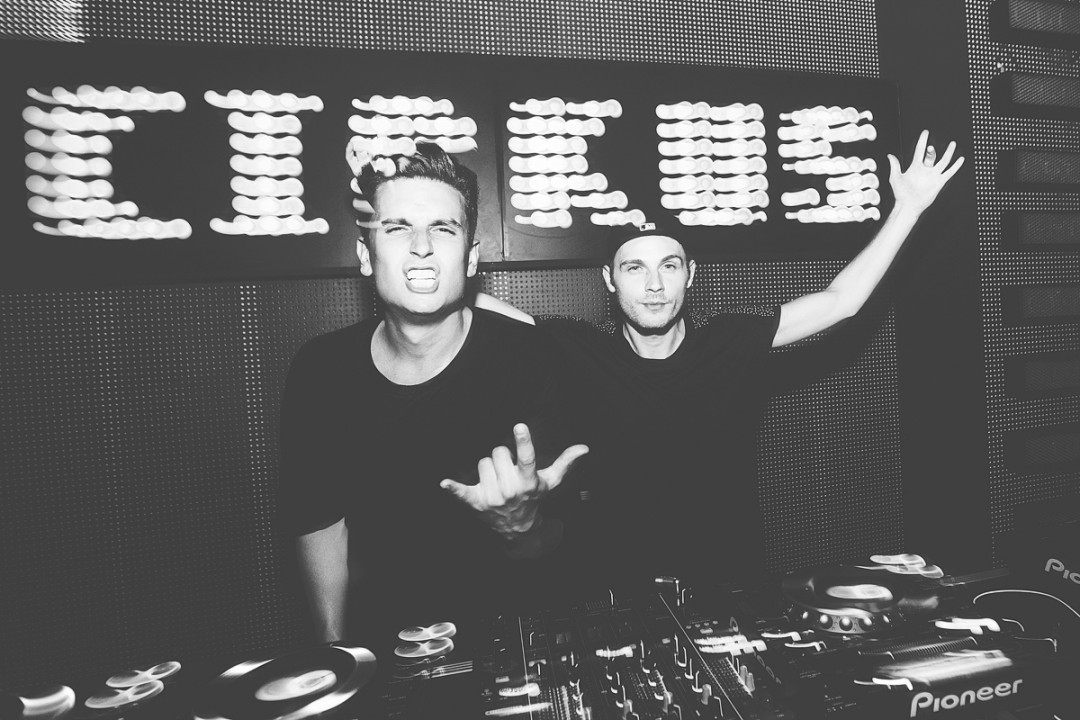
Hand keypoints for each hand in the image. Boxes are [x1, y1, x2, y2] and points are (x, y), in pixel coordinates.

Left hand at [440, 423, 588, 539]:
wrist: (518, 528)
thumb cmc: (534, 498)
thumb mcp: (551, 481)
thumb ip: (566, 462)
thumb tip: (584, 447)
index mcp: (528, 481)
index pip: (526, 458)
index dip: (523, 441)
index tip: (519, 426)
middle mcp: (511, 489)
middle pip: (498, 453)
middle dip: (502, 457)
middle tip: (508, 470)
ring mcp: (493, 497)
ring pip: (482, 463)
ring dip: (488, 468)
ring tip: (496, 479)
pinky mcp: (476, 503)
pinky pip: (462, 493)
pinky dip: (454, 489)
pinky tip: (444, 483)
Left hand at [887, 129, 964, 214]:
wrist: (908, 205)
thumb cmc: (900, 193)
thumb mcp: (895, 178)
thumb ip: (895, 166)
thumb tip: (889, 155)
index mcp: (915, 166)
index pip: (920, 150)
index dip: (922, 140)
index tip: (926, 132)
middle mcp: (925, 169)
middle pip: (931, 155)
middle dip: (931, 151)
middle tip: (930, 147)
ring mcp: (933, 175)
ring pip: (944, 161)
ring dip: (948, 153)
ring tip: (953, 144)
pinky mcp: (939, 182)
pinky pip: (949, 172)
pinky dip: (956, 166)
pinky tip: (961, 159)